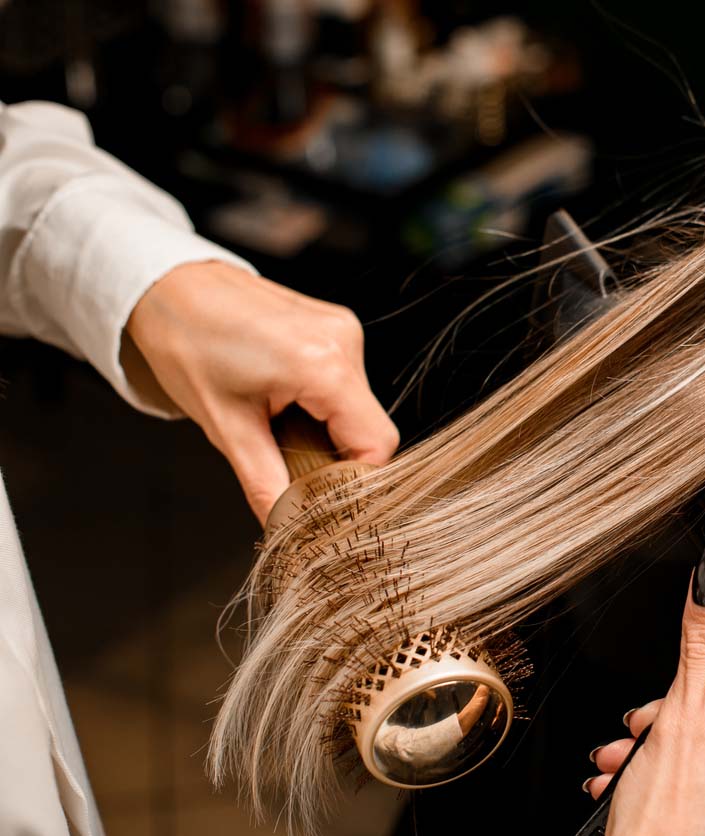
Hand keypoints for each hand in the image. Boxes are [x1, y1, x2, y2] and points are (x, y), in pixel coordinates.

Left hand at [126, 260, 398, 521]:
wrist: (169, 286)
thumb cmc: (188, 344)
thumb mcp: (225, 427)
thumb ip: (266, 484)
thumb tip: (288, 527)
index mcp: (323, 365)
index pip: (377, 444)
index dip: (352, 478)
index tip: (318, 494)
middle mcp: (344, 341)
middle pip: (369, 426)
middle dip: (334, 454)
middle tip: (285, 460)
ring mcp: (343, 329)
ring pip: (358, 406)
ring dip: (326, 427)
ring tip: (275, 420)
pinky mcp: (336, 326)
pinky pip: (346, 381)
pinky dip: (321, 402)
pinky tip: (282, 396)